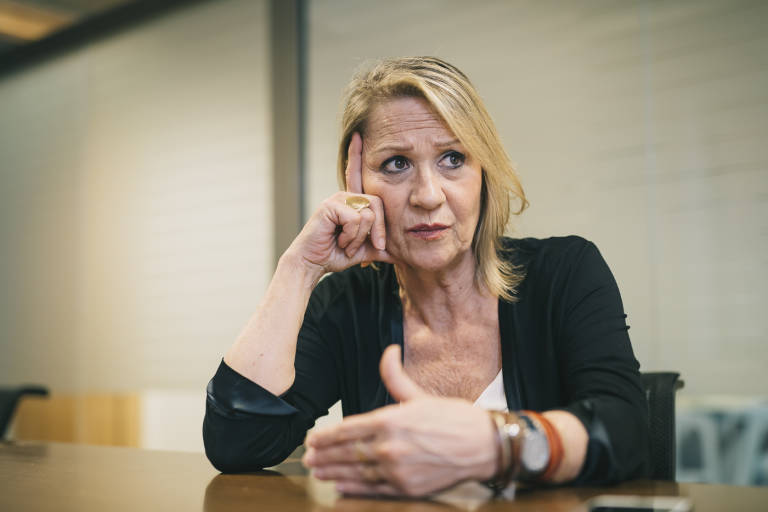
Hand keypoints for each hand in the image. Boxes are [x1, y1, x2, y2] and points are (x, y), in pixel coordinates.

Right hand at [286, 133, 393, 275]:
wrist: (313, 264)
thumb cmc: (335, 254)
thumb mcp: (364, 250)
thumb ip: (381, 247)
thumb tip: (400, 254)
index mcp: (352, 202)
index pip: (359, 176)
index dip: (356, 155)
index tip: (357, 134)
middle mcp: (345, 196)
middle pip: (378, 203)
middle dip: (379, 230)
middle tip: (375, 246)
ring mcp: (336, 199)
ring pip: (368, 214)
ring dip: (360, 237)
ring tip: (346, 243)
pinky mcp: (329, 207)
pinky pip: (356, 219)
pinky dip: (351, 235)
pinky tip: (339, 241)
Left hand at [302, 345, 497, 496]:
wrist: (482, 445)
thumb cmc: (453, 417)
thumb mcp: (420, 394)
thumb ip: (396, 376)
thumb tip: (388, 351)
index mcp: (391, 419)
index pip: (348, 428)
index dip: (326, 435)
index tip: (312, 438)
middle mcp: (391, 445)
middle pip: (347, 451)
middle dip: (324, 455)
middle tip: (308, 457)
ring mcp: (397, 469)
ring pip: (356, 471)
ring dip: (333, 471)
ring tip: (317, 471)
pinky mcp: (407, 487)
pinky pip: (372, 489)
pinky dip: (352, 488)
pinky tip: (339, 486)